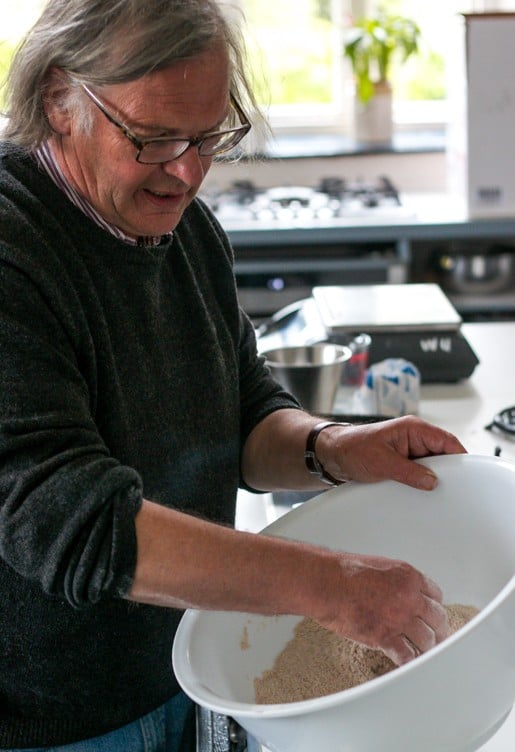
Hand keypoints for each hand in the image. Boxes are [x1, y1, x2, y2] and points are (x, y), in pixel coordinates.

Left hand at [316, 415, 465, 489]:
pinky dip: (421, 483)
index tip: (467, 475)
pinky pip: (419, 474)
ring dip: (431, 479)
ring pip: (431, 466)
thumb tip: (432, 481)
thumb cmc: (351, 447)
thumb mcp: (382, 462)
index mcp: (413, 429)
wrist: (331, 455)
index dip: (459, 458)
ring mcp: (408, 451)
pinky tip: (421, 494)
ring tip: (434, 494)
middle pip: (442, 455)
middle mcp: (413, 438)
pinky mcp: (401, 463)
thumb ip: (409, 472)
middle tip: (451, 490)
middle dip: (446, 472)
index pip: (446, 441)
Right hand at [317, 551, 447, 664]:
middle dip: (438, 629)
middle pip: (437, 618)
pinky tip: (406, 662)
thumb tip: (401, 592)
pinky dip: (408, 661)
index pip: (436, 595)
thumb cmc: (345, 572)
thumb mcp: (380, 566)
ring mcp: (399, 618)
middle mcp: (409, 597)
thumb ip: (397, 580)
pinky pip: (407, 655)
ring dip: (425, 647)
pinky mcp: (386, 637)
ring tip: (422, 652)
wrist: (327, 583)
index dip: (433, 606)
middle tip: (437, 637)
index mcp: (408, 577)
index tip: (431, 614)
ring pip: (426, 639)